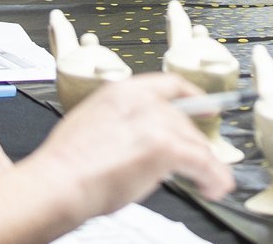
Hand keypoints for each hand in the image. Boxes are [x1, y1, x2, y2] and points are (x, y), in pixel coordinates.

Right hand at [24, 73, 235, 213]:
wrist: (59, 181)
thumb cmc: (66, 166)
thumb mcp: (93, 128)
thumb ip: (123, 128)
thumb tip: (139, 146)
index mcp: (122, 92)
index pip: (168, 85)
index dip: (192, 96)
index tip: (205, 105)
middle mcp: (143, 101)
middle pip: (184, 121)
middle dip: (194, 145)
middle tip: (200, 164)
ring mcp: (155, 122)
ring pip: (195, 142)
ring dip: (207, 165)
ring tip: (211, 183)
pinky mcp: (165, 147)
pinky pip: (202, 162)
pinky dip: (213, 176)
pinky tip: (214, 186)